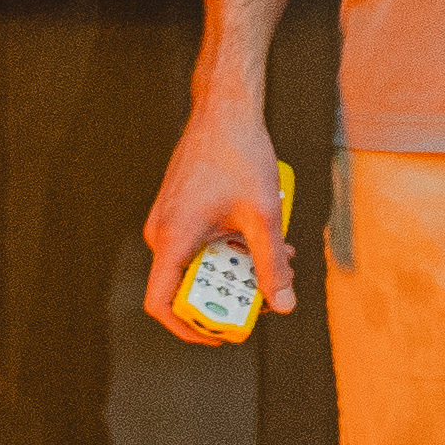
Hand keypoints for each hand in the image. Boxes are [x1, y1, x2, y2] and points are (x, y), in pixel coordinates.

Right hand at [142, 94, 286, 341]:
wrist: (225, 110)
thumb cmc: (238, 154)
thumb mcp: (263, 216)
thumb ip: (272, 263)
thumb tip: (282, 303)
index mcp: (172, 240)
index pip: (163, 303)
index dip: (190, 327)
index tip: (222, 333)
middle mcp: (162, 234)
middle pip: (189, 285)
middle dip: (230, 293)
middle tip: (267, 293)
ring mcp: (170, 222)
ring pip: (201, 263)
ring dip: (238, 268)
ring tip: (279, 260)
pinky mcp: (182, 211)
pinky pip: (202, 243)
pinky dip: (232, 248)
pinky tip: (265, 238)